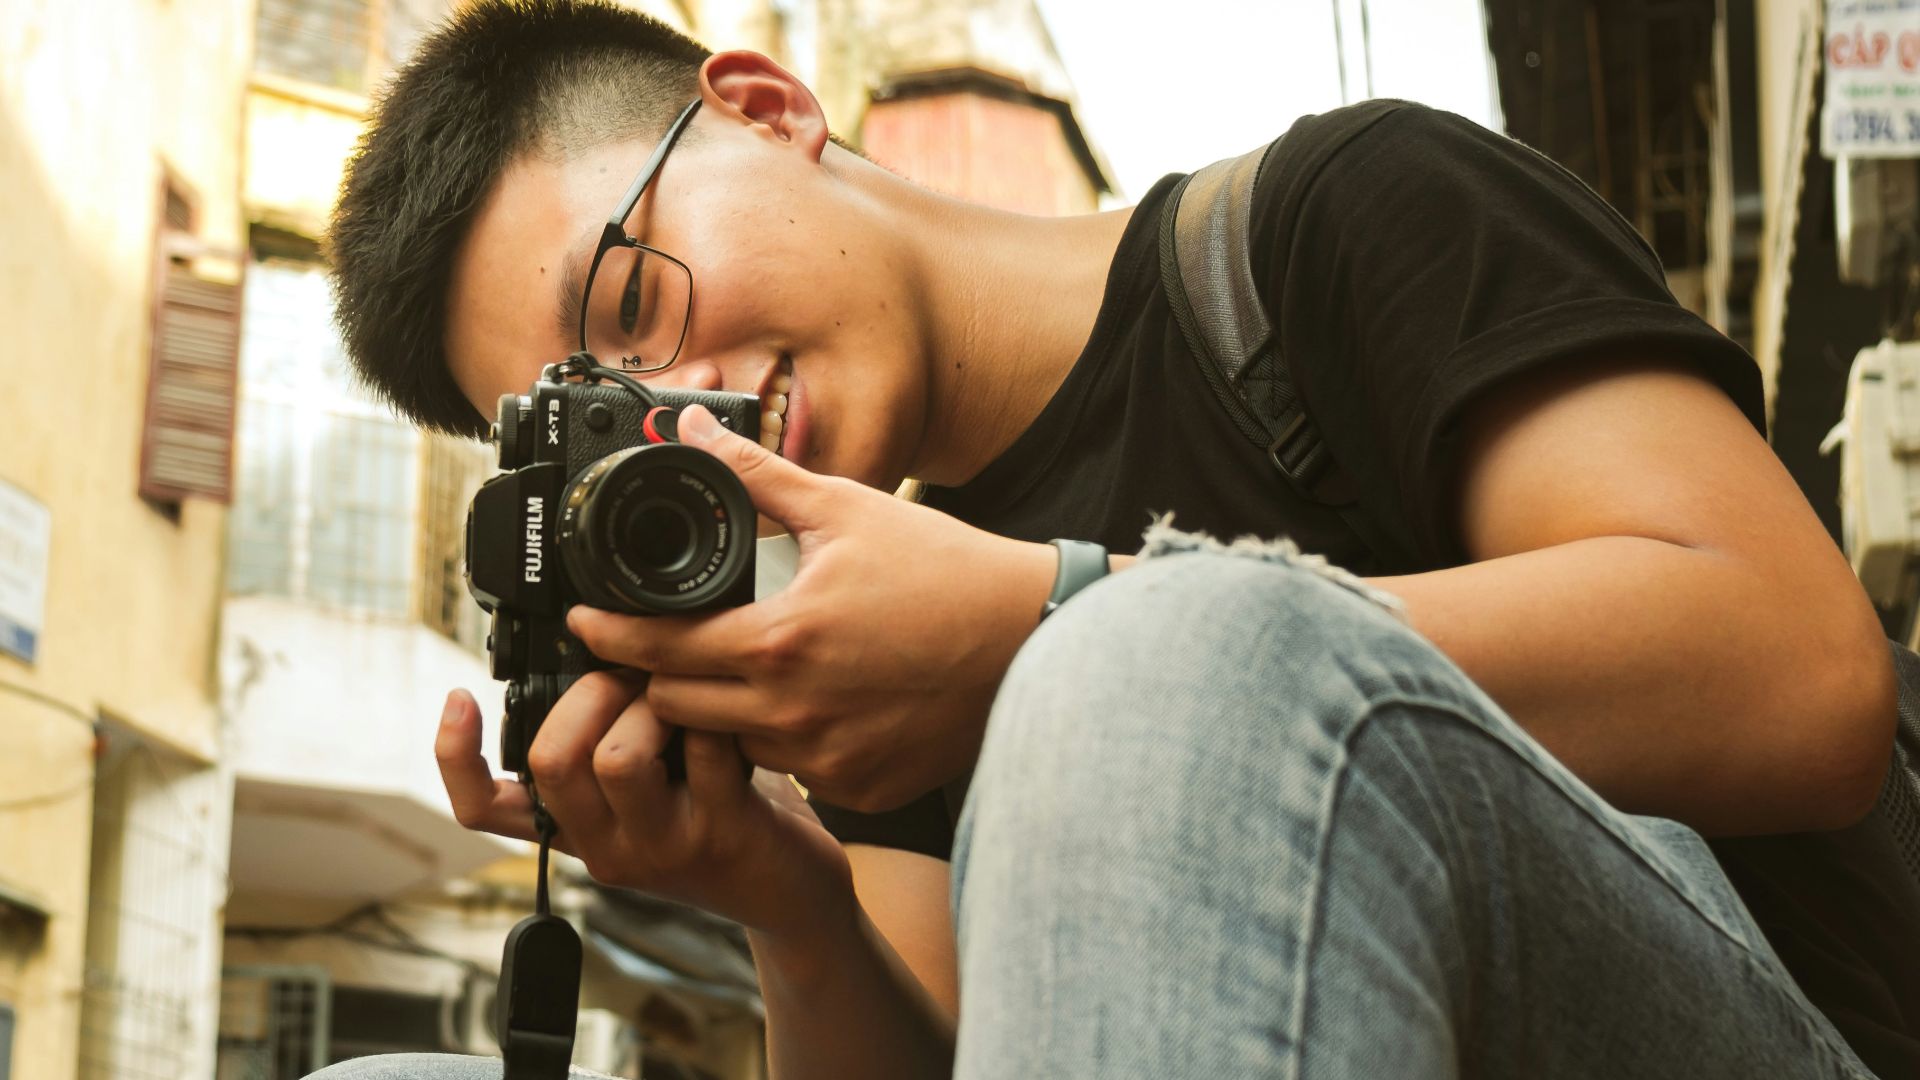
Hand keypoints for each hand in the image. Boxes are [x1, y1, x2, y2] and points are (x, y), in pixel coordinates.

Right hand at [435, 680, 852, 938]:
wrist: (789, 892)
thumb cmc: (718, 818)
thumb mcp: (647, 791)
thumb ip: (607, 744)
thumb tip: (590, 650)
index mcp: (575, 829)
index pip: (482, 808)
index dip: (455, 756)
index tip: (458, 699)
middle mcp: (605, 846)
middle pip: (550, 760)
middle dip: (587, 693)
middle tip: (628, 677)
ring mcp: (661, 845)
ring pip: (618, 757)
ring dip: (650, 703)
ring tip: (679, 701)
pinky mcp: (720, 834)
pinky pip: (703, 749)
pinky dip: (714, 715)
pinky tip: (731, 720)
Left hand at [567, 405, 1057, 811]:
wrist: (1032, 639)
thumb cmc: (946, 573)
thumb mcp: (847, 510)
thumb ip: (758, 476)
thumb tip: (697, 432)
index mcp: (779, 644)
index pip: (658, 652)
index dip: (610, 636)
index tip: (587, 624)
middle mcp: (794, 716)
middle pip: (678, 709)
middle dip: (663, 675)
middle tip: (667, 641)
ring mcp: (828, 762)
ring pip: (734, 745)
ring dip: (726, 712)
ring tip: (754, 667)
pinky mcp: (861, 790)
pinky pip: (795, 772)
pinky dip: (790, 741)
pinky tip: (817, 701)